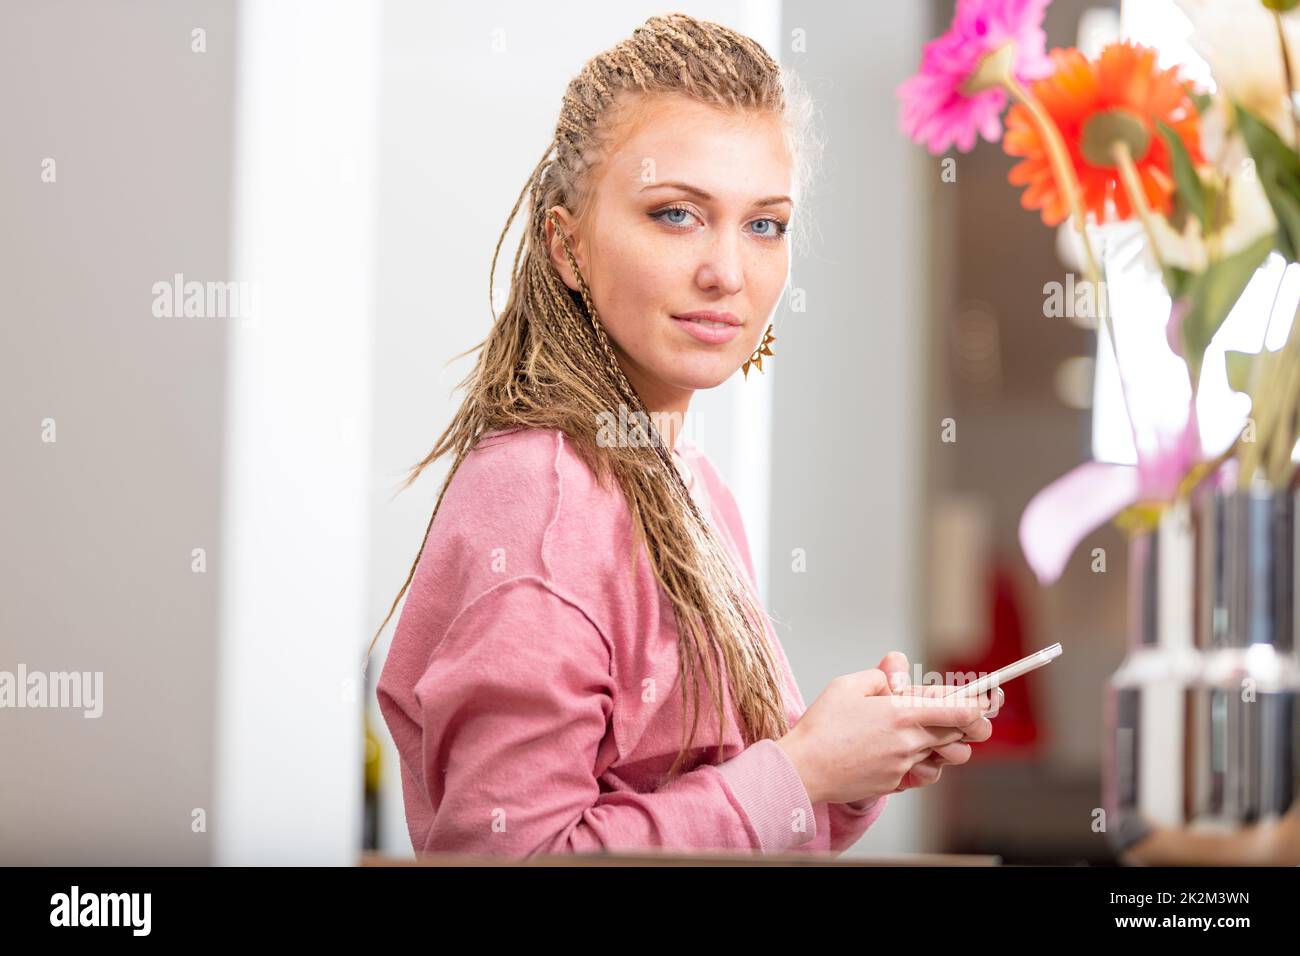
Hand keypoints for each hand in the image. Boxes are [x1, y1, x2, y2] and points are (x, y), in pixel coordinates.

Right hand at [775, 665, 991, 804]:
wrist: (803, 769)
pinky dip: (921, 763)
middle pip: (960, 734)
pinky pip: (922, 772)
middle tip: (974, 719)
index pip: (959, 710)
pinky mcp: (895, 783)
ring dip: (947, 745)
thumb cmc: (821, 726)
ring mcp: (904, 765)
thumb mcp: (847, 685)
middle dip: (973, 726)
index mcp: (901, 713)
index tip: (990, 699)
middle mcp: (909, 741)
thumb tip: (897, 677)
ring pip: (945, 756)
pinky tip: (907, 753)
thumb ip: (880, 677)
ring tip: (934, 735)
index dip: (980, 704)